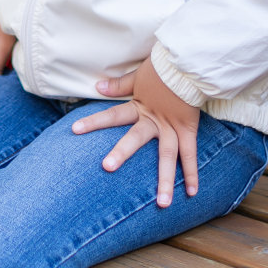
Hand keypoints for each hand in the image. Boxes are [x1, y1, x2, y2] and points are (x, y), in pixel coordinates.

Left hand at [71, 57, 201, 207]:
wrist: (189, 64)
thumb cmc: (162, 69)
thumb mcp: (138, 77)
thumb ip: (119, 85)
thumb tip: (97, 86)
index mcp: (139, 106)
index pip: (112, 115)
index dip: (94, 122)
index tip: (75, 130)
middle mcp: (153, 120)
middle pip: (135, 138)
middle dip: (122, 152)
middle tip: (107, 167)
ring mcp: (171, 127)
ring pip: (167, 155)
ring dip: (165, 180)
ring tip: (162, 204)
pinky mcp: (188, 129)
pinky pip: (190, 154)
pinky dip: (192, 173)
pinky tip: (192, 193)